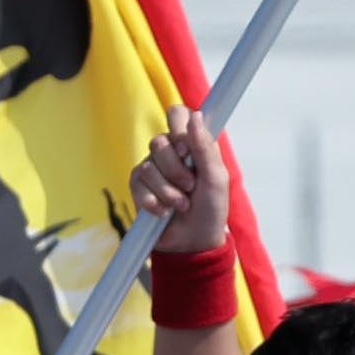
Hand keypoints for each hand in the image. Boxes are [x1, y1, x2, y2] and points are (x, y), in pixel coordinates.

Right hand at [131, 115, 233, 253]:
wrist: (194, 240)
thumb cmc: (211, 208)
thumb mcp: (216, 178)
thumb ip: (205, 147)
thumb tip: (196, 116)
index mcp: (191, 143)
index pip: (177, 114)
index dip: (178, 128)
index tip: (187, 150)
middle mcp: (169, 151)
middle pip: (159, 142)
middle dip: (176, 170)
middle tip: (190, 186)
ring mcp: (151, 168)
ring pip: (148, 167)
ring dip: (168, 191)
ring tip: (180, 204)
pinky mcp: (137, 187)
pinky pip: (137, 186)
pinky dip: (153, 202)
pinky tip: (163, 212)